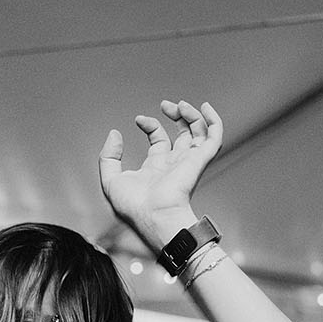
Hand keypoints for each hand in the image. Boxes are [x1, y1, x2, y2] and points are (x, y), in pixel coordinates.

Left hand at [98, 99, 223, 250]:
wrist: (153, 216)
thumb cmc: (133, 207)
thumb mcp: (110, 180)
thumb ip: (108, 157)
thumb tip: (114, 134)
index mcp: (156, 167)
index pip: (159, 140)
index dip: (151, 125)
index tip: (138, 120)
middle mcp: (174, 163)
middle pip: (182, 134)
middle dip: (175, 115)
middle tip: (165, 105)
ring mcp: (188, 161)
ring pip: (198, 132)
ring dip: (191, 115)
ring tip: (178, 105)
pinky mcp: (199, 160)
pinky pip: (214, 137)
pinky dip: (213, 120)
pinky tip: (204, 107)